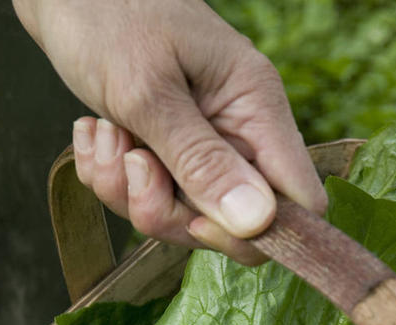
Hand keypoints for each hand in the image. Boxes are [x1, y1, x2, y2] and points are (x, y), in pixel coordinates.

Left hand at [13, 0, 326, 263]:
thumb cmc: (108, 16)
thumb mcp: (149, 92)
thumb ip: (201, 161)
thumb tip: (259, 223)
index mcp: (255, 108)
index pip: (298, 201)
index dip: (256, 232)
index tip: (197, 220)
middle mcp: (236, 134)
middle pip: (230, 223)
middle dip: (169, 211)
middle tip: (133, 165)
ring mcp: (200, 147)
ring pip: (181, 216)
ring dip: (128, 191)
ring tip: (106, 135)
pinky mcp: (165, 154)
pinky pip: (146, 199)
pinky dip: (111, 177)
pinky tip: (97, 133)